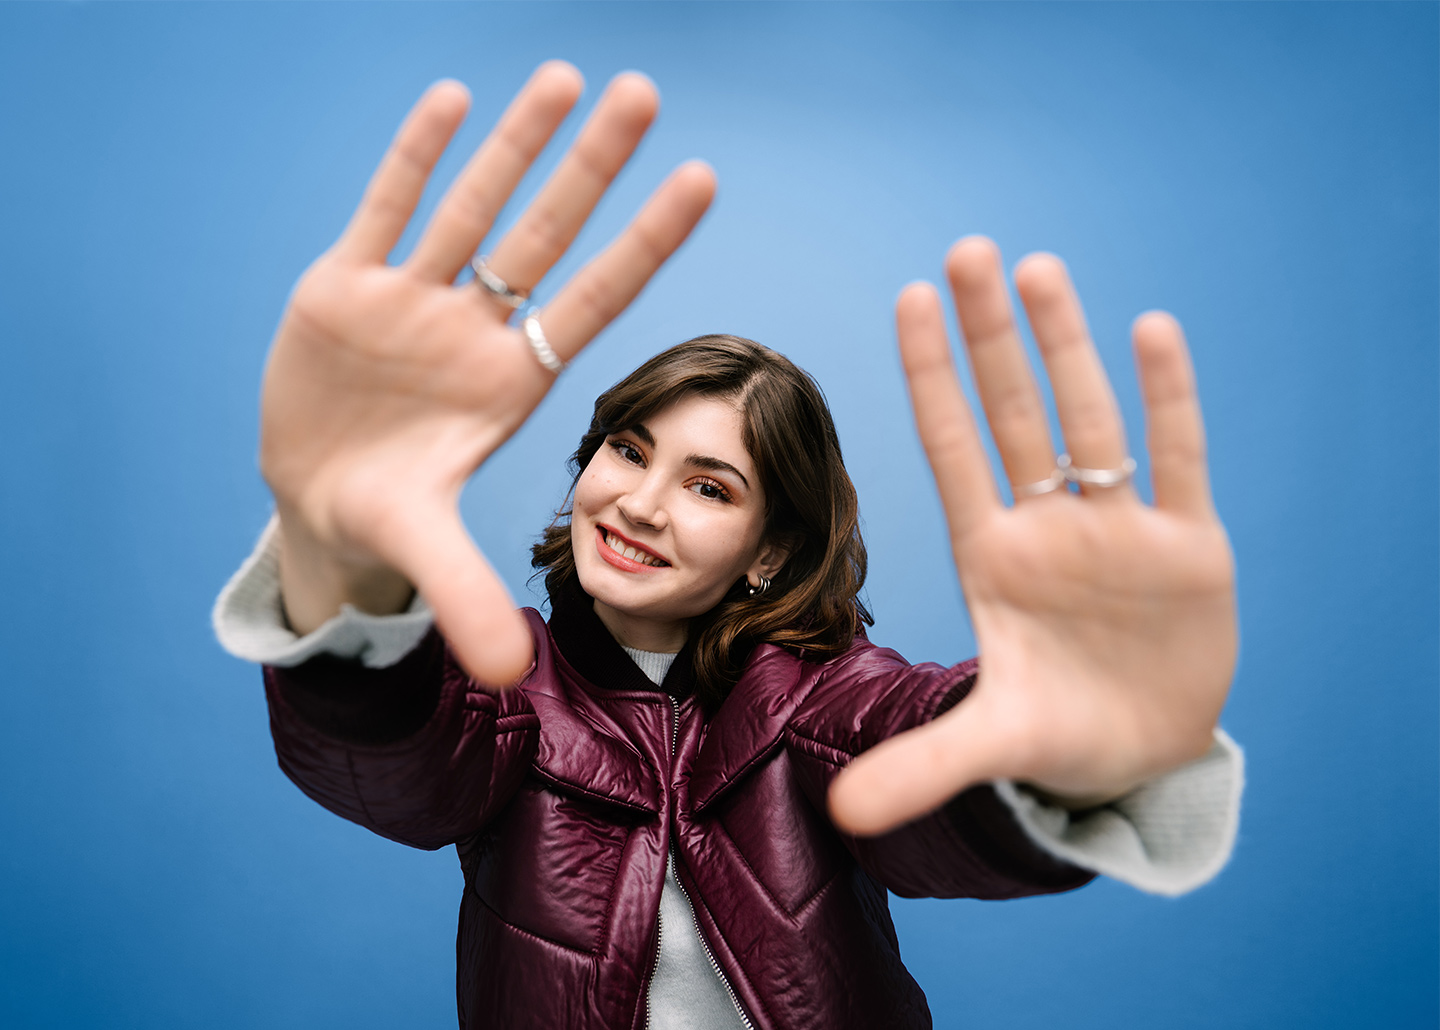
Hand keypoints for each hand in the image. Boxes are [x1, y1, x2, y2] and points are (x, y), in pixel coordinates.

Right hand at [259, 63, 715, 686]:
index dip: (646, 242)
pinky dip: (413, 158)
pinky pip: (385, 209)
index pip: (593, 299)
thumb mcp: (425, 552)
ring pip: (472, 205)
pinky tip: (452, 98)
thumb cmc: (386, 516)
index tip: (702, 180)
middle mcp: (472, 328)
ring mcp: (410, 300)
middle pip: (544, 234)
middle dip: (592, 166)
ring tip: (567, 76)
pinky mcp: (342, 285)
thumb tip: (508, 677)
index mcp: (510, 381)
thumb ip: (468, 598)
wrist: (311, 499)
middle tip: (646, 93)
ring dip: (515, 143)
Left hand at [828, 237, 1236, 834]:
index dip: (932, 377)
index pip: (954, 448)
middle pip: (1016, 413)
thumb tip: (841, 823)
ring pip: (1091, 420)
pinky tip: (1150, 328)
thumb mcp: (993, 746)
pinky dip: (1167, 398)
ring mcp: (1119, 528)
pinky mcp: (1188, 544)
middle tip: (964, 249)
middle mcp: (1050, 525)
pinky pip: (1178, 456)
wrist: (1142, 752)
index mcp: (993, 555)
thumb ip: (923, 768)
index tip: (908, 299)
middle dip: (990, 338)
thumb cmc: (1060, 730)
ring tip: (1039, 268)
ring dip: (1068, 346)